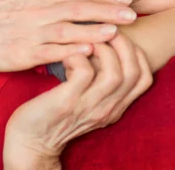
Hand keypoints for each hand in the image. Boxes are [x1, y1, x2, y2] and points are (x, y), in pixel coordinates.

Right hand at [0, 0, 136, 71]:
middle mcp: (38, 9)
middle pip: (80, 7)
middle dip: (109, 9)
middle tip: (133, 13)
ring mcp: (32, 31)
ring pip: (70, 28)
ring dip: (96, 28)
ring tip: (119, 30)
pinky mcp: (24, 52)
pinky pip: (53, 51)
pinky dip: (72, 50)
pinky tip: (90, 51)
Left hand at [3, 35, 151, 168]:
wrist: (30, 142)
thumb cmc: (54, 113)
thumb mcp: (86, 100)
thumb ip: (99, 82)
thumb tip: (103, 47)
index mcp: (114, 107)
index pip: (144, 78)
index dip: (138, 53)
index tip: (120, 38)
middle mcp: (106, 108)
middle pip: (134, 73)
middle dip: (124, 44)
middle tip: (105, 31)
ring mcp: (88, 107)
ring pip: (114, 74)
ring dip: (102, 49)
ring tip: (87, 41)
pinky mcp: (66, 102)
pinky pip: (84, 72)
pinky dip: (78, 56)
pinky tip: (67, 55)